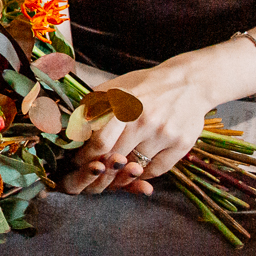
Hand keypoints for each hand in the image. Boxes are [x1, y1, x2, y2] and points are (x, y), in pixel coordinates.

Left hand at [61, 61, 213, 196]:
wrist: (190, 82)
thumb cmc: (145, 86)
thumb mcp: (116, 87)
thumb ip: (92, 104)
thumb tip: (66, 122)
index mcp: (123, 105)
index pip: (99, 142)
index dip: (86, 156)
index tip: (78, 160)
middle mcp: (143, 120)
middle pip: (115, 156)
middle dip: (102, 166)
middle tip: (95, 169)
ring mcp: (164, 133)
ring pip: (135, 165)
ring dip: (123, 170)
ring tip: (116, 166)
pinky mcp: (181, 144)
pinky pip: (156, 170)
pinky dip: (144, 173)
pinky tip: (139, 166)